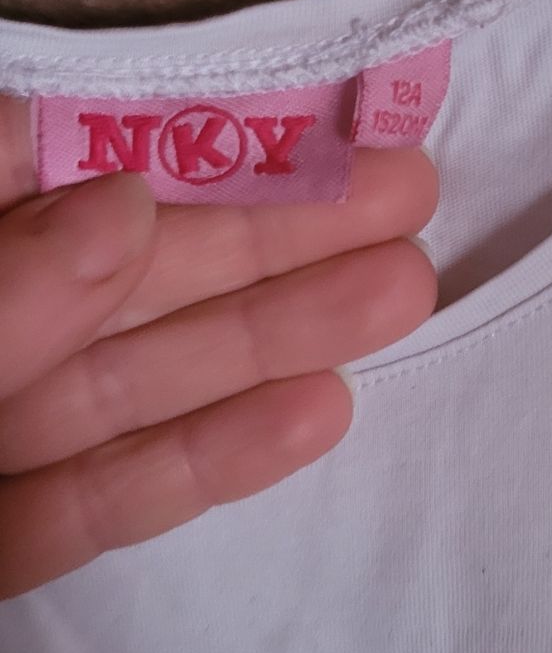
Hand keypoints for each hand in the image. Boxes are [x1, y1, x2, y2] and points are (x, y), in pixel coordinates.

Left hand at [0, 95, 437, 598]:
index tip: (305, 110)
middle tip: (409, 191)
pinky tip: (319, 410)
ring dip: (272, 334)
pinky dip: (206, 459)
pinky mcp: (2, 542)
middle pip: (126, 269)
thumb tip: (128, 201)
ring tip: (406, 289)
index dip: (179, 130)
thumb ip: (7, 292)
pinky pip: (105, 496)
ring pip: (136, 378)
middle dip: (268, 230)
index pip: (56, 162)